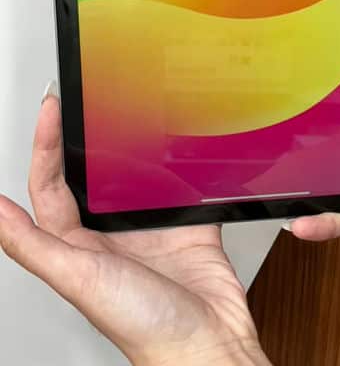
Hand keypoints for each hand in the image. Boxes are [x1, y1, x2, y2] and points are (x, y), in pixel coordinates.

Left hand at [0, 90, 268, 365]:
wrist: (206, 340)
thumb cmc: (143, 324)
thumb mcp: (79, 278)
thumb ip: (33, 244)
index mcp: (76, 245)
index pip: (50, 184)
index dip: (46, 144)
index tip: (52, 108)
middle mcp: (108, 235)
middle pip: (91, 174)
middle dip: (85, 137)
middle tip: (87, 101)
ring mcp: (147, 227)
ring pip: (136, 175)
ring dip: (134, 146)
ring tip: (133, 113)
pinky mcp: (185, 223)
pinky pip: (180, 184)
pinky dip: (182, 165)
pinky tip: (182, 145)